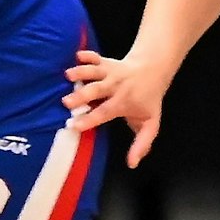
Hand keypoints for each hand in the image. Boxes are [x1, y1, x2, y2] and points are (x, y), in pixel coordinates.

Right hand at [62, 49, 169, 167]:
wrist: (154, 70)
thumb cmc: (148, 100)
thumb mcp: (150, 124)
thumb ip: (141, 144)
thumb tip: (132, 164)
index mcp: (124, 102)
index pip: (105, 112)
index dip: (90, 119)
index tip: (74, 125)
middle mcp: (116, 86)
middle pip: (96, 90)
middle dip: (81, 95)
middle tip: (65, 102)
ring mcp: (111, 72)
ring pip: (94, 71)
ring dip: (81, 72)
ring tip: (67, 76)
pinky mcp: (106, 62)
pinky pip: (96, 57)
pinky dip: (87, 55)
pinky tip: (77, 55)